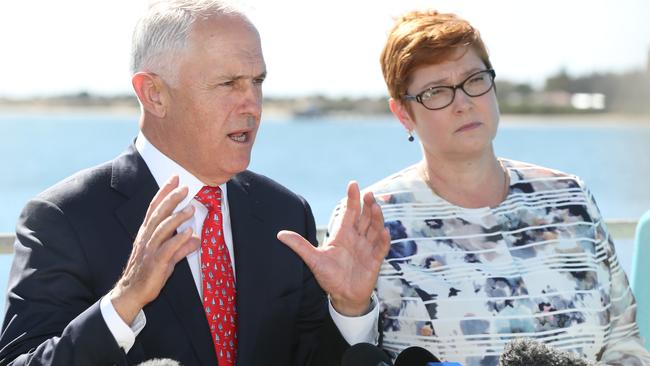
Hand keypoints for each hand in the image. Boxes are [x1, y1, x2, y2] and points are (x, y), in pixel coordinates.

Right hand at [110, 175, 199, 324]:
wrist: (131, 293)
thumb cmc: (148, 273)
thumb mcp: (168, 258)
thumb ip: (181, 247)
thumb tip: (196, 239)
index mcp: (146, 233)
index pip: (154, 208)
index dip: (164, 192)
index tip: (174, 179)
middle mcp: (146, 238)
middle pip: (158, 214)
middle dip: (171, 199)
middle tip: (184, 187)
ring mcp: (149, 250)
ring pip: (162, 229)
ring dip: (177, 217)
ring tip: (191, 208)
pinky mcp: (155, 262)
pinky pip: (167, 248)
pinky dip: (179, 239)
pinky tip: (190, 232)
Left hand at [278, 181, 389, 315]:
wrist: (342, 297)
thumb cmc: (329, 277)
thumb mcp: (313, 260)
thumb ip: (300, 246)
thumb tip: (280, 234)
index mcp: (343, 234)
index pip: (349, 213)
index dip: (352, 199)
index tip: (353, 184)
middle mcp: (357, 238)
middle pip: (364, 217)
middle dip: (367, 205)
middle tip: (368, 194)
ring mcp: (367, 248)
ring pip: (375, 229)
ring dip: (376, 218)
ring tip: (375, 207)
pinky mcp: (375, 261)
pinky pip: (381, 248)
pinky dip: (383, 240)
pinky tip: (384, 232)